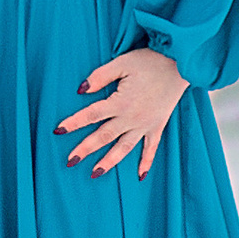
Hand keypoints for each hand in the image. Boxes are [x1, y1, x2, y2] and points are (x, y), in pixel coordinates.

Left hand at [58, 44, 186, 178]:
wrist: (180, 64)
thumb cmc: (149, 61)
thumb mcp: (122, 63)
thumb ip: (100, 76)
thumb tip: (81, 90)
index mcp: (121, 102)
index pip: (91, 114)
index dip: (74, 122)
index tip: (58, 131)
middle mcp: (132, 117)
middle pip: (104, 136)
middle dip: (86, 149)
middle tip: (70, 161)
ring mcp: (146, 124)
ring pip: (124, 148)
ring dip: (109, 162)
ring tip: (95, 173)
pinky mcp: (158, 126)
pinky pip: (151, 148)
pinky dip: (146, 162)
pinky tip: (140, 176)